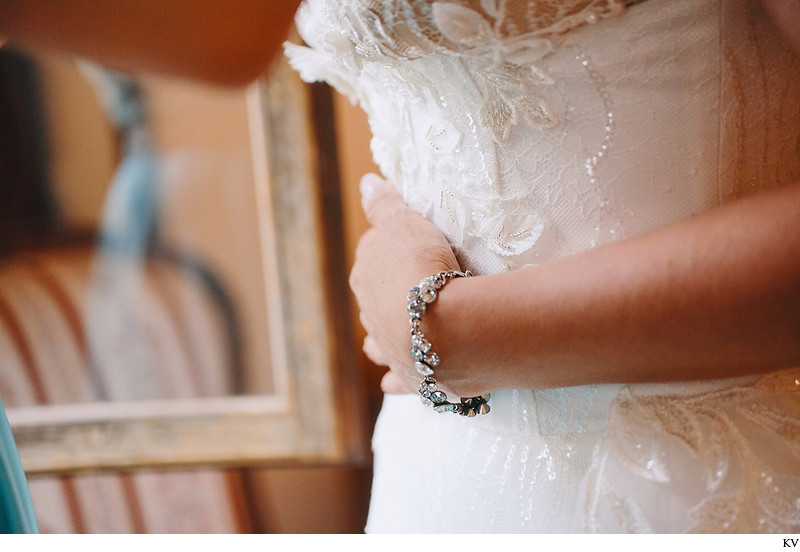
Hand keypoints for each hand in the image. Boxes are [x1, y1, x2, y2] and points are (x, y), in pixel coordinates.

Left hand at [350, 174, 461, 393]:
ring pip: (378, 342)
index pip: (370, 259)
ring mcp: (389, 349)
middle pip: (373, 302)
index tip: (408, 251)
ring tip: (397, 333)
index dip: (388, 254)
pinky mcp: (411, 378)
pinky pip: (398, 381)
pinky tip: (393, 382)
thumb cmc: (422, 268)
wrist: (444, 328)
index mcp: (365, 277)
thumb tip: (365, 183)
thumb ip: (384, 204)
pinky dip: (395, 380)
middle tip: (408, 291)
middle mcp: (370, 315)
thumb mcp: (404, 222)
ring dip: (384, 337)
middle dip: (385, 297)